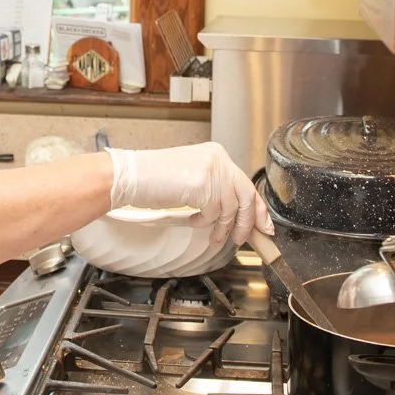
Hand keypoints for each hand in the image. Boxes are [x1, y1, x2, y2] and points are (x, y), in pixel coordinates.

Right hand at [106, 143, 269, 244]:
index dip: (258, 208)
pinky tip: (192, 220)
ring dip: (221, 228)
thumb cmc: (154, 178)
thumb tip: (235, 213)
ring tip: (212, 236)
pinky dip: (204, 222)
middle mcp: (218, 159)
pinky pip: (213, 213)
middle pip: (245, 196)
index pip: (246, 183)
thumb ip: (215, 188)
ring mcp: (211, 171)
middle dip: (246, 222)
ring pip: (229, 209)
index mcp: (217, 155)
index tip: (264, 226)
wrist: (130, 176)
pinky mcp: (202, 185)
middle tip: (242, 239)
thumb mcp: (193, 178)